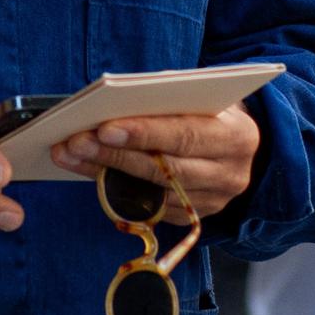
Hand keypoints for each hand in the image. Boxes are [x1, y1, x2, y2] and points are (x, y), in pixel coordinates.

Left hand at [50, 103, 260, 223]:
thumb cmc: (213, 112)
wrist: (243, 149)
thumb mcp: (204, 97)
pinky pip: (149, 208)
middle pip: (164, 168)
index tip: (105, 128)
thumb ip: (171, 98)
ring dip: (104, 173)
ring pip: (151, 191)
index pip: (186, 135)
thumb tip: (118, 99)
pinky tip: (88, 171)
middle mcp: (229, 174)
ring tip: (70, 154)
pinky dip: (115, 190)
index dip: (144, 133)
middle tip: (77, 142)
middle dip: (115, 155)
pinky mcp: (193, 217)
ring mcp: (212, 201)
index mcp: (237, 136)